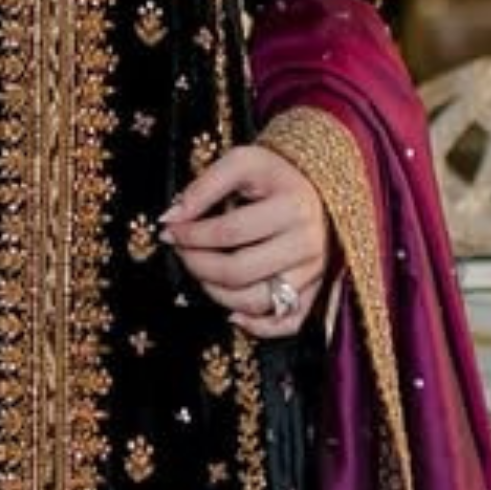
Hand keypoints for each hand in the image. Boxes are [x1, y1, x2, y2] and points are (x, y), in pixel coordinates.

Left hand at [160, 141, 330, 336]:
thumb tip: (170, 219)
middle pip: (239, 271)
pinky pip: (287, 323)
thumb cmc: (277, 174)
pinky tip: (233, 314)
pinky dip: (257, 326)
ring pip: (257, 301)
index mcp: (292, 208)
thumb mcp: (243, 163)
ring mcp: (314, 272)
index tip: (170, 231)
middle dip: (198, 265)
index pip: (229, 232)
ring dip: (217, 294)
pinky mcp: (316, 290)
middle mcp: (307, 244)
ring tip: (202, 273)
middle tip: (182, 252)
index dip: (191, 235)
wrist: (320, 186)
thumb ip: (204, 186)